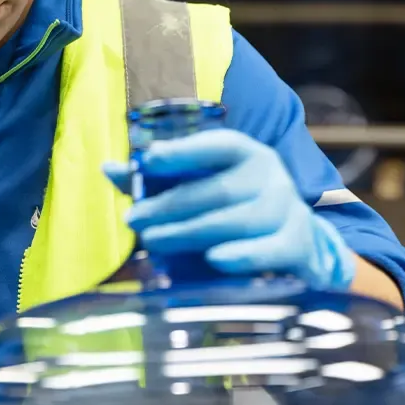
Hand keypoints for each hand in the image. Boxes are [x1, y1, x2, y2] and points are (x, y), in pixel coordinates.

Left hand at [103, 129, 356, 289]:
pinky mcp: (297, 244)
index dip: (183, 150)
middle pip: (219, 189)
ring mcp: (288, 209)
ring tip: (155, 240)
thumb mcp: (198, 186)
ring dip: (191, 232)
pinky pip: (270, 249)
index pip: (216, 145)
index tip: (148, 159)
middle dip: (171, 205)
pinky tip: (213, 259)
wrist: (294, 241)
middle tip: (134, 220)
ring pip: (237, 220)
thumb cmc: (232, 208)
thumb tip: (108, 168)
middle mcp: (270, 175)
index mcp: (244, 152)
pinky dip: (242, 255)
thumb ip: (155, 179)